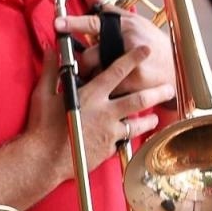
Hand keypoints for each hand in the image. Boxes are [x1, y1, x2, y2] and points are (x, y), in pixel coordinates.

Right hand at [24, 46, 174, 187]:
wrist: (45, 160)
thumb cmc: (42, 127)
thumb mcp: (44, 94)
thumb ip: (51, 70)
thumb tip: (53, 50)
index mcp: (92, 95)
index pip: (117, 72)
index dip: (133, 59)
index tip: (146, 50)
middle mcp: (105, 112)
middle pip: (138, 99)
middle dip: (156, 92)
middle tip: (169, 88)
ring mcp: (109, 133)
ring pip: (137, 123)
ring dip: (148, 119)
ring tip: (155, 118)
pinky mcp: (108, 149)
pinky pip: (122, 142)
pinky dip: (127, 138)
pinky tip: (129, 137)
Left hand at [54, 0, 175, 94]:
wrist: (178, 69)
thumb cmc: (152, 43)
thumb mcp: (133, 22)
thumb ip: (107, 9)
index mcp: (125, 27)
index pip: (94, 23)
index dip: (74, 23)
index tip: (57, 23)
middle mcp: (127, 45)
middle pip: (90, 56)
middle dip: (83, 64)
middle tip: (86, 67)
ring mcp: (131, 66)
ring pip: (97, 75)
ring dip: (93, 78)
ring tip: (100, 78)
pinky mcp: (135, 85)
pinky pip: (109, 90)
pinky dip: (105, 91)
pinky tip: (110, 90)